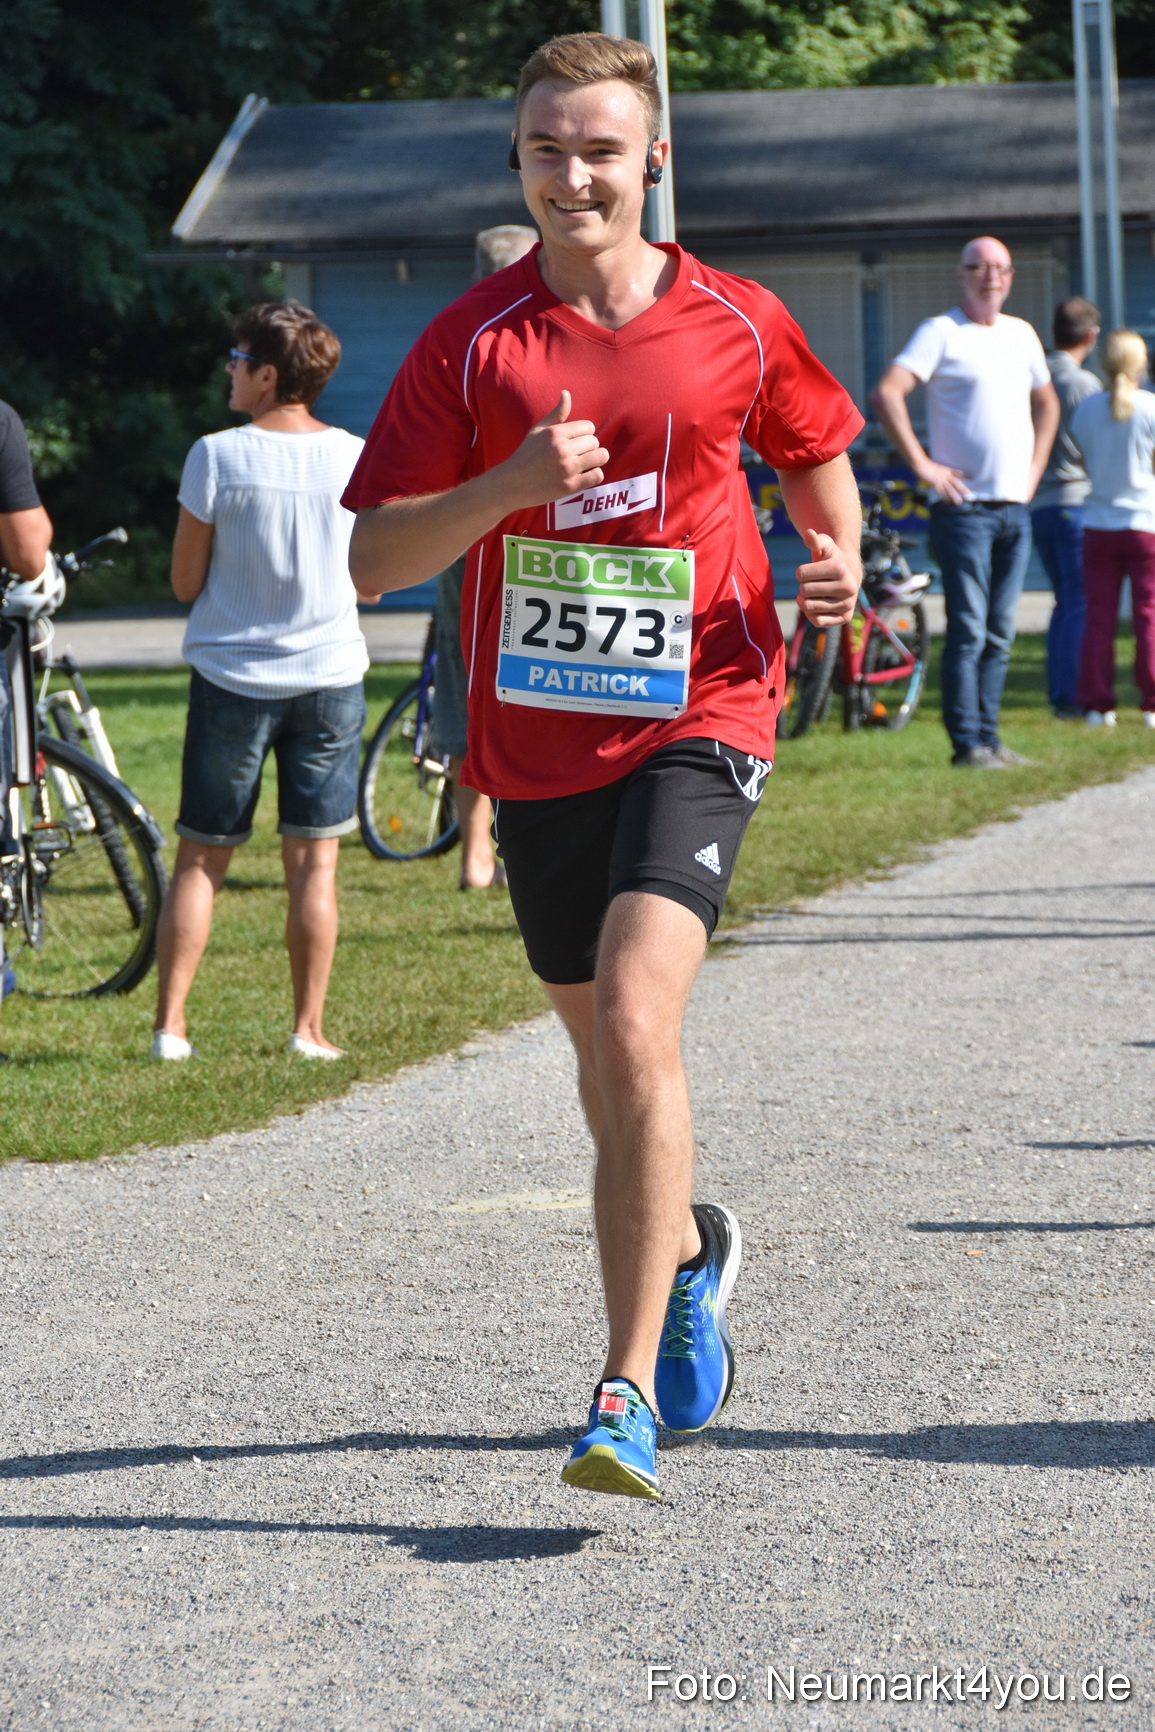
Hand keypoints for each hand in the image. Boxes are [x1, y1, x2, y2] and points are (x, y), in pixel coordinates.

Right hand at [498, 391, 608, 506]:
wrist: (512, 484)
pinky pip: (597, 475)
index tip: (575, 442)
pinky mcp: (570, 486)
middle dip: (588, 448)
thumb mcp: (538, 430)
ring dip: (596, 460)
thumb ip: (556, 413)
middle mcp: (562, 449)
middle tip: (577, 455)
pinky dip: (593, 475)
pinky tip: (583, 475)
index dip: (585, 434)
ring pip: (601, 456)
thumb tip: (566, 393)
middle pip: (595, 442)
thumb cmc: (526, 455)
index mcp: (555, 433)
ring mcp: (567, 468)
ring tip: (584, 464)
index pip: (589, 427)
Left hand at [796, 528, 859, 627]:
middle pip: (804, 591)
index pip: (801, 574)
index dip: (801, 572)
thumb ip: (815, 539)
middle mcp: (848, 587)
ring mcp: (848, 604)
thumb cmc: (833, 558)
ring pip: (808, 607)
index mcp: (840, 568)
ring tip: (813, 593)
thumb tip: (809, 534)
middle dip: (804, 586)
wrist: (851, 573)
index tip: (810, 571)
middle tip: (814, 583)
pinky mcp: (845, 618)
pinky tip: (815, 605)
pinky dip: (810, 614)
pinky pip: (817, 621)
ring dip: (805, 600)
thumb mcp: (825, 545)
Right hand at [916, 459, 970, 504]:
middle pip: (956, 482)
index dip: (965, 475)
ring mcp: (940, 479)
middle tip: (968, 494)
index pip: (958, 472)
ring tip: (959, 502)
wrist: (920, 464)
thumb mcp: (935, 467)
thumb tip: (940, 475)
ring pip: (949, 488)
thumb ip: (939, 472)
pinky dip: (943, 497)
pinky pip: (940, 491)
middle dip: (962, 488)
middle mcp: (945, 475)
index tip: (971, 478)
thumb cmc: (925, 465)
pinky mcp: (934, 482)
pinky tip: (946, 502)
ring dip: (954, 496)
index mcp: (946, 470)